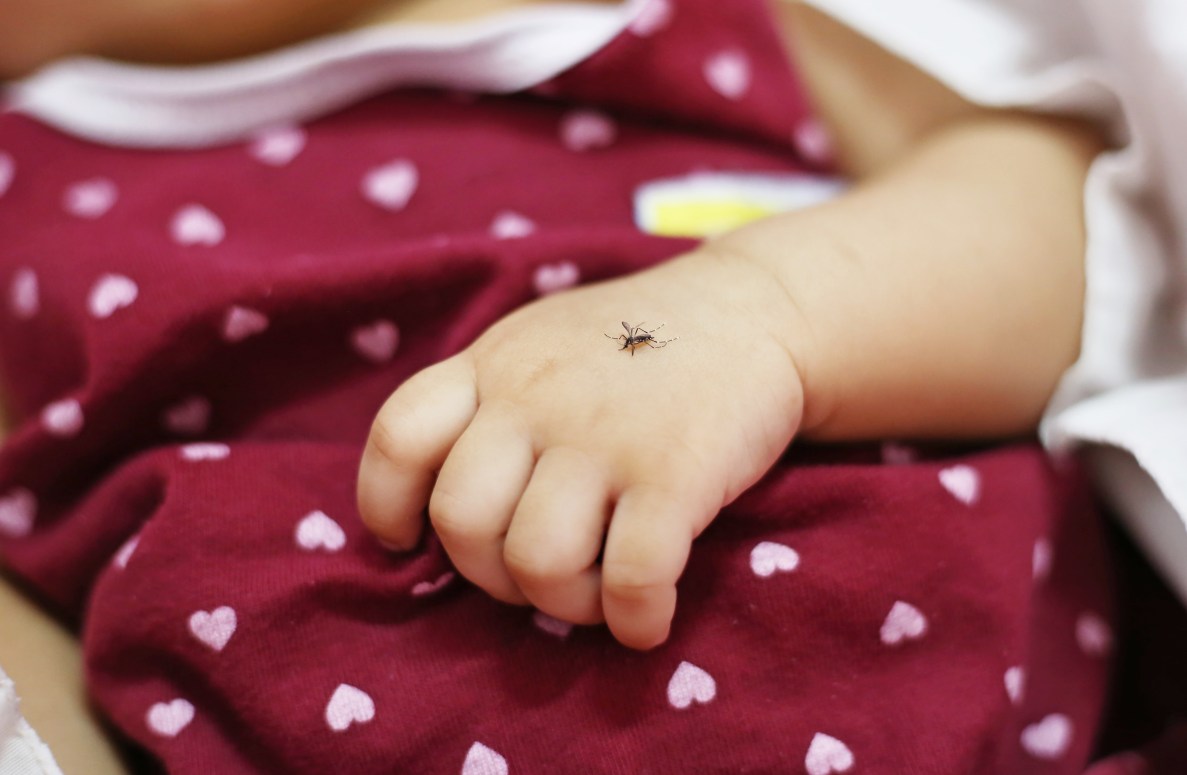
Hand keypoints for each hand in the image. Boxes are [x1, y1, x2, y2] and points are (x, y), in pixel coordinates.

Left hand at [357, 250, 805, 648]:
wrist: (755, 308)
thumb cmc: (638, 342)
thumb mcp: (542, 342)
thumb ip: (488, 403)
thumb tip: (436, 507)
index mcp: (494, 364)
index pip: (398, 437)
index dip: (387, 506)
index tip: (411, 541)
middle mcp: (535, 397)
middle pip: (462, 523)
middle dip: (490, 575)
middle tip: (540, 569)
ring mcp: (603, 435)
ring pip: (536, 563)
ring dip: (564, 604)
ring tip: (598, 592)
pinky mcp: (675, 472)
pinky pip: (631, 580)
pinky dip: (633, 621)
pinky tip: (646, 619)